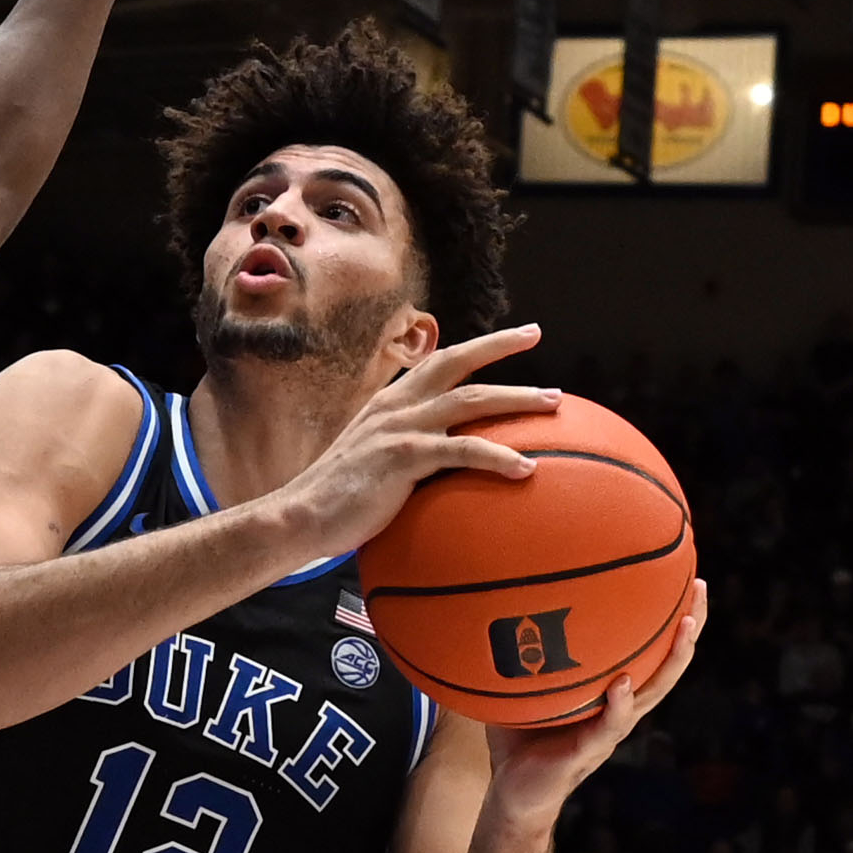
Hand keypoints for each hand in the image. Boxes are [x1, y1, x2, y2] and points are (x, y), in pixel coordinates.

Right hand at [255, 324, 560, 561]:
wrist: (299, 517)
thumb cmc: (338, 501)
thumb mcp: (372, 464)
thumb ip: (405, 455)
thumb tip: (441, 470)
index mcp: (389, 402)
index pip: (439, 362)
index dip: (476, 346)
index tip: (513, 335)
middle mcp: (396, 405)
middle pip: (457, 362)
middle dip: (499, 346)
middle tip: (536, 335)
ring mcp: (399, 428)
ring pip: (470, 400)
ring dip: (516, 398)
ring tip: (553, 403)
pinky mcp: (402, 457)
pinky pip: (461, 451)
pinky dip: (497, 456)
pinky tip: (526, 468)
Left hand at [486, 586, 709, 825]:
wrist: (513, 793)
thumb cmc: (519, 735)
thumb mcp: (524, 684)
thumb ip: (522, 650)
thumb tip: (497, 599)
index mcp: (613, 691)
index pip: (652, 650)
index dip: (673, 617)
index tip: (687, 575)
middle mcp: (621, 707)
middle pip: (668, 663)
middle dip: (690, 626)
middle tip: (700, 587)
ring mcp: (609, 730)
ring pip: (652, 691)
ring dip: (672, 659)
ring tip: (685, 625)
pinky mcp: (588, 751)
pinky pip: (610, 725)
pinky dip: (618, 706)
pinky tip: (623, 684)